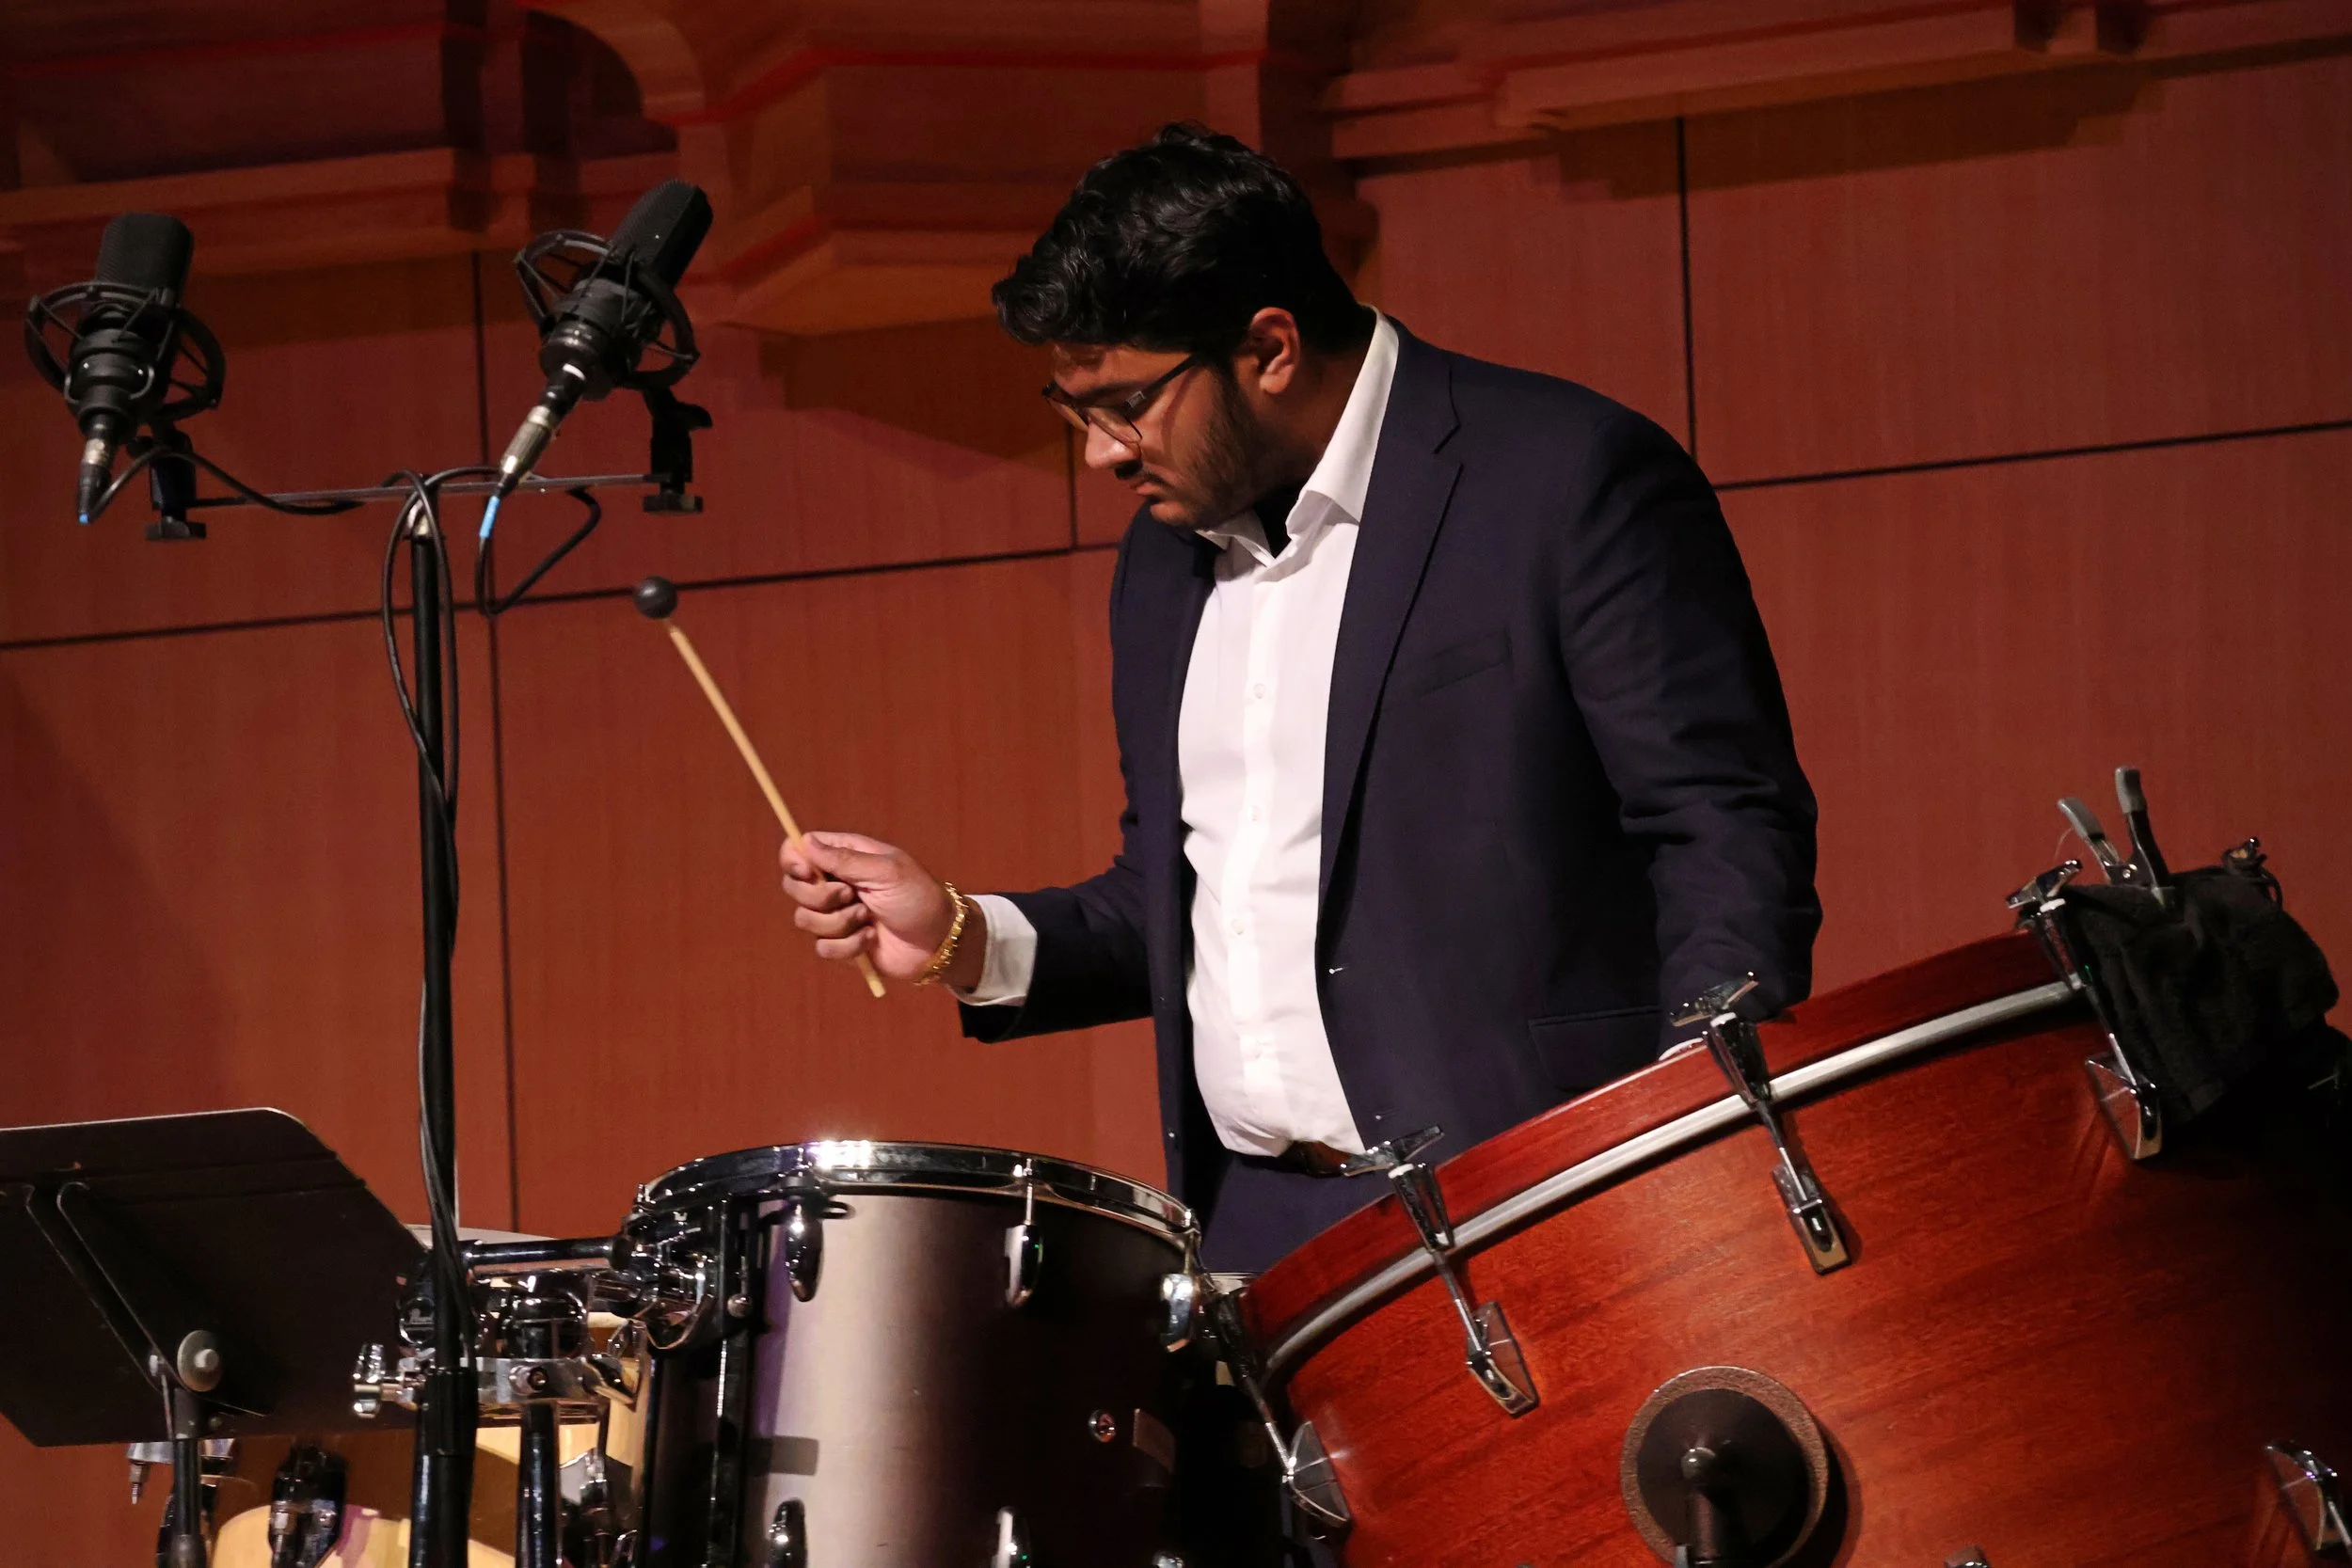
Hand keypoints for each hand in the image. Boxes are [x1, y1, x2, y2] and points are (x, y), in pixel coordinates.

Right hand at [779, 832, 985, 987]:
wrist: (939, 941)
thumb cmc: (919, 897)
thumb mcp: (886, 871)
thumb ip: (844, 859)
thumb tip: (806, 841)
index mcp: (844, 857)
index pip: (799, 849)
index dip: (793, 860)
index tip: (807, 872)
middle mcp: (834, 883)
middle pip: (794, 887)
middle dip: (820, 896)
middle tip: (851, 895)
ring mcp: (836, 914)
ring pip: (805, 919)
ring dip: (839, 922)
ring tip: (869, 918)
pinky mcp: (841, 943)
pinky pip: (822, 948)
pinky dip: (848, 946)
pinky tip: (870, 939)